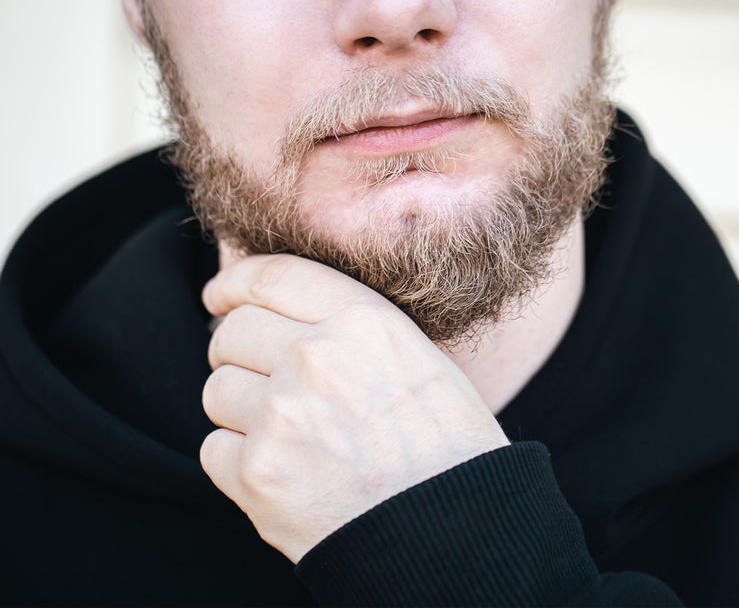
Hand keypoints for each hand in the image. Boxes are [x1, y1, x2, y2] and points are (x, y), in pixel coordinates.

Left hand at [199, 254, 509, 562]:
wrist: (452, 535)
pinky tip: (287, 473)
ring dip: (241, 410)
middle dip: (237, 353)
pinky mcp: (257, 474)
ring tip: (291, 437)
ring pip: (217, 389)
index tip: (220, 296)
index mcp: (365, 322)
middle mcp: (318, 358)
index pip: (273, 276)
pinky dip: (239, 462)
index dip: (236, 283)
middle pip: (233, 332)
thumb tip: (280, 311)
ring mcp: (283, 416)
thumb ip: (352, 327)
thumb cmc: (448, 450)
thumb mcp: (422, 363)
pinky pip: (214, 448)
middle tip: (264, 381)